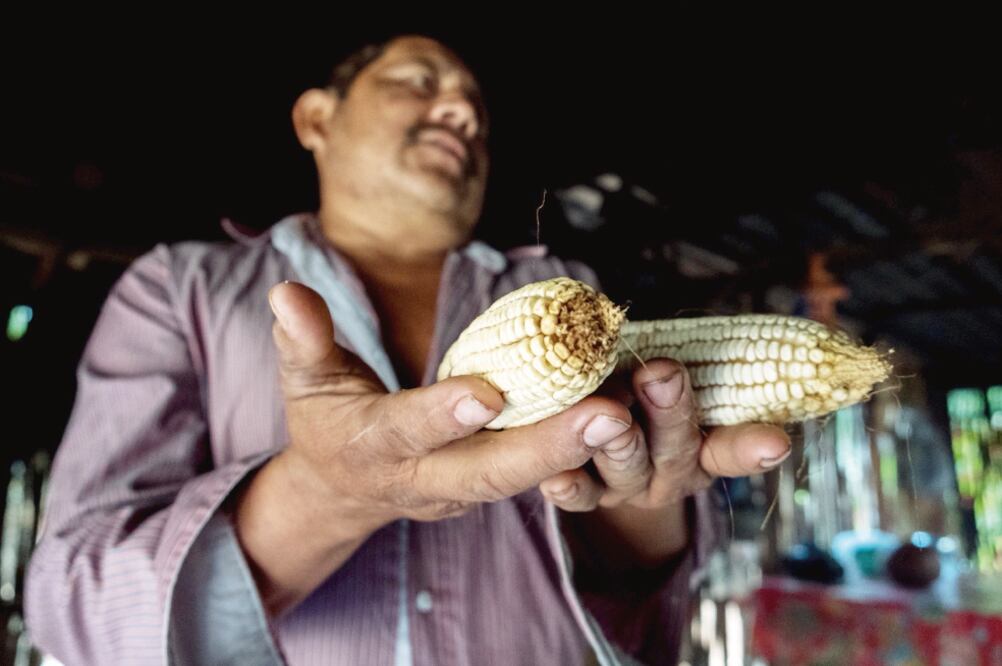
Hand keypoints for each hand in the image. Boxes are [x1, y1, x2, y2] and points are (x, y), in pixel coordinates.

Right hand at [265, 281, 648, 532]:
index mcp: (374, 447)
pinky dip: (578, 447)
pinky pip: (536, 469)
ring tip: (629, 413)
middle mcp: (424, 478)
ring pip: (524, 476)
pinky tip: (624, 413)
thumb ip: (303, 339)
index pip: (407, 431)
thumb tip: (287, 292)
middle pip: (489, 470)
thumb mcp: (305, 381)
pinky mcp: (488, 486)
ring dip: (578, 449)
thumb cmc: (326, 422)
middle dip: (549, 446)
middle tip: (607, 415)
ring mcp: (462, 489)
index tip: (487, 394)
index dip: (443, 415)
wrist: (345, 488)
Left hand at [536, 358, 790, 564]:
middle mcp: (668, 470)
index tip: (774, 442)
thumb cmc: (631, 367)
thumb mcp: (659, 357)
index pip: (731, 447)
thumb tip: (675, 339)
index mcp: (702, 442)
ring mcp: (624, 484)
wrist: (582, 401)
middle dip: (670, 412)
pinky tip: (557, 479)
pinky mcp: (580, 490)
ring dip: (617, 439)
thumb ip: (671, 357)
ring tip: (608, 412)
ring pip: (627, 469)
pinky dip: (569, 486)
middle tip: (660, 373)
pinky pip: (577, 494)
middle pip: (676, 452)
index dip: (750, 447)